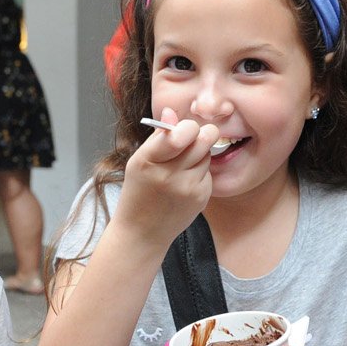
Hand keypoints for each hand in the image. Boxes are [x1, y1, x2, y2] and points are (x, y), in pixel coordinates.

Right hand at [117, 107, 218, 247]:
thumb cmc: (138, 193)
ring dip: (199, 154)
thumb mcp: (139, 162)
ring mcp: (188, 188)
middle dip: (201, 134)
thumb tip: (172, 112)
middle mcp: (169, 176)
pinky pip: (208, 173)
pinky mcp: (201, 198)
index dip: (186, 127)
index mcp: (148, 161)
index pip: (178, 135)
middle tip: (193, 137)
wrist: (142, 233)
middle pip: (202, 140)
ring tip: (182, 165)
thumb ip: (159, 137)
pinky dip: (200, 173)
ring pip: (206, 154)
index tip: (183, 130)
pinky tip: (185, 182)